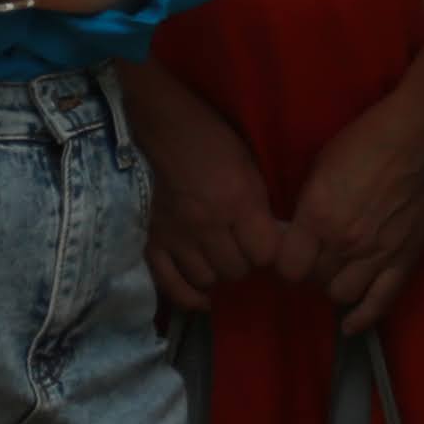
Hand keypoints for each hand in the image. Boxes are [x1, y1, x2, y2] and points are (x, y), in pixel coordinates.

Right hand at [131, 66, 291, 314]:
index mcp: (238, 201)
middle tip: (239, 248)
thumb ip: (259, 207)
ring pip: (207, 279)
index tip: (263, 242)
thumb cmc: (211, 141)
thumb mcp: (249, 167)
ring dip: (216, 273)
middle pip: (237, 270)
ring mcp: (176, 237)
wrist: (160, 128)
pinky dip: (189, 296)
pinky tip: (201, 295)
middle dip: (243, 261)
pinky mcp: (151, 242)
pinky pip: (171, 286)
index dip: (268, 250)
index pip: (266, 254)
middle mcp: (208, 225)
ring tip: (217, 259)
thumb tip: (272, 242)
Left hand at [284, 73, 423, 324]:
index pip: (288, 268)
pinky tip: (350, 326)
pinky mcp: (403, 256)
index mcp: (318, 218)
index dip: (284, 263)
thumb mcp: (315, 172)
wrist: (408, 136)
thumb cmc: (357, 144)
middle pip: (314, 280)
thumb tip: (291, 238)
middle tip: (312, 257)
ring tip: (334, 272)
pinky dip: (363, 317)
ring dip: (333, 286)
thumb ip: (304, 211)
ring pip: (342, 294)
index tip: (287, 255)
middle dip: (309, 271)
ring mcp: (377, 253)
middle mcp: (345, 243)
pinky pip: (381, 300)